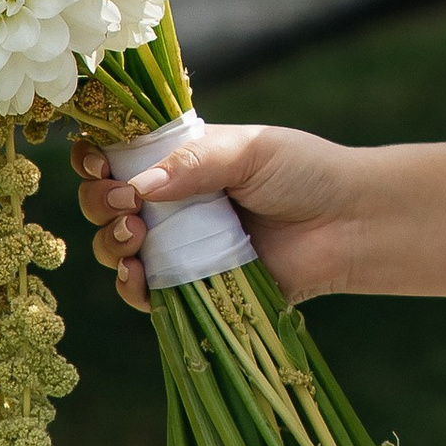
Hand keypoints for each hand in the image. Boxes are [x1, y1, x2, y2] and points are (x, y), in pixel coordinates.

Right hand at [76, 123, 362, 313]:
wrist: (348, 223)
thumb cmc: (305, 173)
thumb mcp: (249, 151)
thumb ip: (193, 163)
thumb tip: (136, 185)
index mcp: (180, 162)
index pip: (118, 158)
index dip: (96, 160)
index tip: (99, 163)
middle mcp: (173, 204)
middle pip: (106, 205)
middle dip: (99, 203)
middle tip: (124, 203)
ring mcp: (179, 246)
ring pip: (118, 250)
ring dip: (111, 243)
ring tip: (135, 234)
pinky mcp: (193, 286)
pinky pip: (146, 294)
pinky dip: (131, 287)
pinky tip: (136, 274)